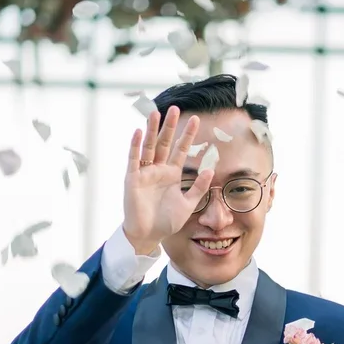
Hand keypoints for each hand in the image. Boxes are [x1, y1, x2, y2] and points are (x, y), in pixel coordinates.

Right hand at [122, 106, 216, 253]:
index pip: (181, 150)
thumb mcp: (188, 204)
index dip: (188, 136)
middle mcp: (158, 170)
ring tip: (156, 113)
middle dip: (170, 126)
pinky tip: (139, 133)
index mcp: (172, 174)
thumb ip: (198, 188)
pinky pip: (134, 160)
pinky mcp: (133, 179)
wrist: (149, 235)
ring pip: (149, 147)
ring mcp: (145, 173)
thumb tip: (210, 170)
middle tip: (175, 108)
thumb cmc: (166, 221)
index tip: (196, 120)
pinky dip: (136, 146)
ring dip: (152, 130)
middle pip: (165, 143)